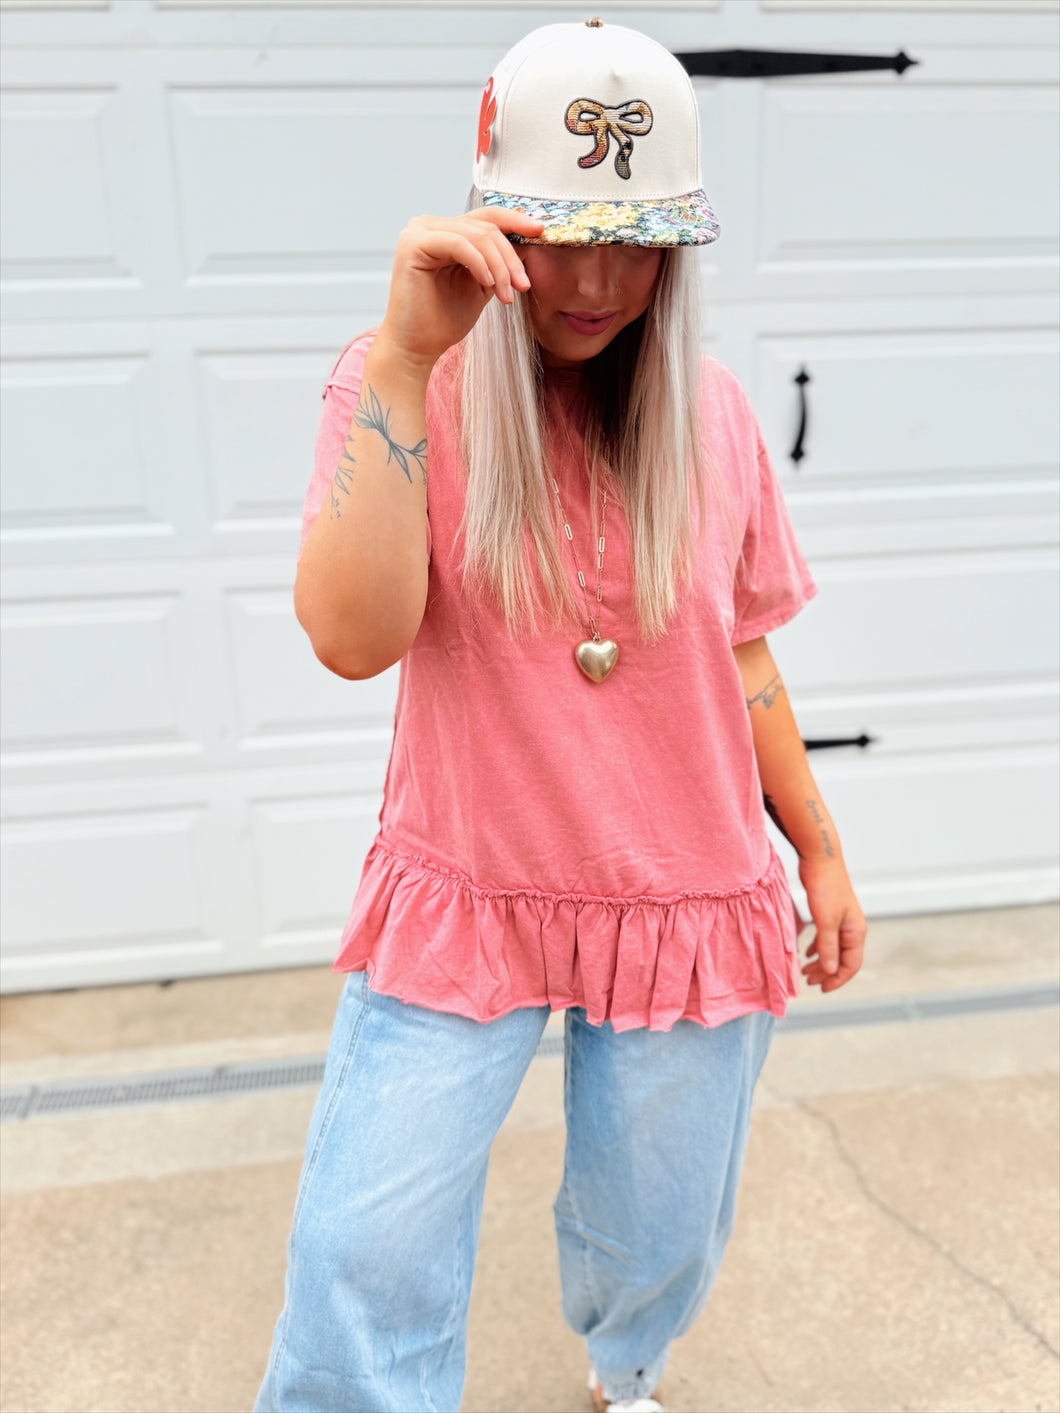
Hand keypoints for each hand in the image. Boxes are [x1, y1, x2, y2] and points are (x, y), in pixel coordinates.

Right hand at [377, 208, 545, 368]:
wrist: (418, 348)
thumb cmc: (445, 320)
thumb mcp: (483, 284)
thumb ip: (498, 261)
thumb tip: (528, 240)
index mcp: (444, 230)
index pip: (486, 217)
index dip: (515, 220)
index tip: (540, 231)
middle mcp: (429, 225)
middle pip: (485, 226)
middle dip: (510, 257)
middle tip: (523, 286)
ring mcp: (418, 232)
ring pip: (476, 236)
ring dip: (499, 267)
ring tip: (506, 295)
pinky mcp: (413, 245)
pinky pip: (459, 244)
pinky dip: (479, 264)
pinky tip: (488, 284)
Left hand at [797, 856, 867, 992]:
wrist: (820, 858)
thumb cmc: (825, 887)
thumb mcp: (825, 921)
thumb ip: (828, 947)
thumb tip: (830, 971)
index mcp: (856, 931)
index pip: (851, 965)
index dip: (837, 980)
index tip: (821, 989)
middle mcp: (852, 928)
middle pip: (842, 959)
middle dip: (826, 973)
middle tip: (808, 981)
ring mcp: (842, 920)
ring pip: (833, 949)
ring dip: (821, 961)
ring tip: (805, 971)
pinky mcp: (830, 912)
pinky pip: (827, 937)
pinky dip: (818, 947)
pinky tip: (807, 952)